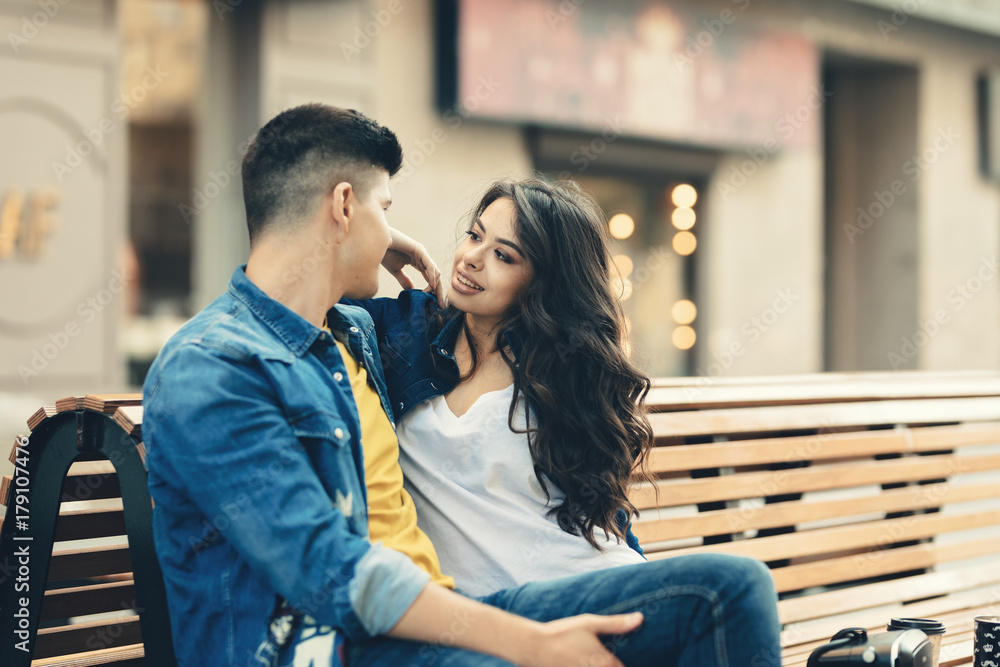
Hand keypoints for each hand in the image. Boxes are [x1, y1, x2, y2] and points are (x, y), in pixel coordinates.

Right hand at [383, 228, 446, 307]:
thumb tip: (411, 291)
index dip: (434, 291)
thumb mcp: (396, 271)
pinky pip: (429, 265)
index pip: (430, 278)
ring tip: (435, 298)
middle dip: (439, 292)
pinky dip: (432, 276)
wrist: (376, 243)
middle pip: (436, 277)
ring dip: (437, 286)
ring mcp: (422, 253)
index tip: (434, 304)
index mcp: (418, 262)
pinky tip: (432, 286)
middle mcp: (423, 258)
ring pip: (435, 272)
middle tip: (441, 306)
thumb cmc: (385, 253)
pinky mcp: (420, 250)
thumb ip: (404, 280)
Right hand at [521, 612, 642, 666]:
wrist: (533, 646)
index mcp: (606, 663)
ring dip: (599, 666)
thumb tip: (640, 619)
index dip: (626, 665)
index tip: (632, 657)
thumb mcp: (589, 623)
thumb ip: (616, 624)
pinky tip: (582, 661)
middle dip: (613, 665)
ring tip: (592, 658)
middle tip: (610, 657)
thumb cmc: (562, 633)